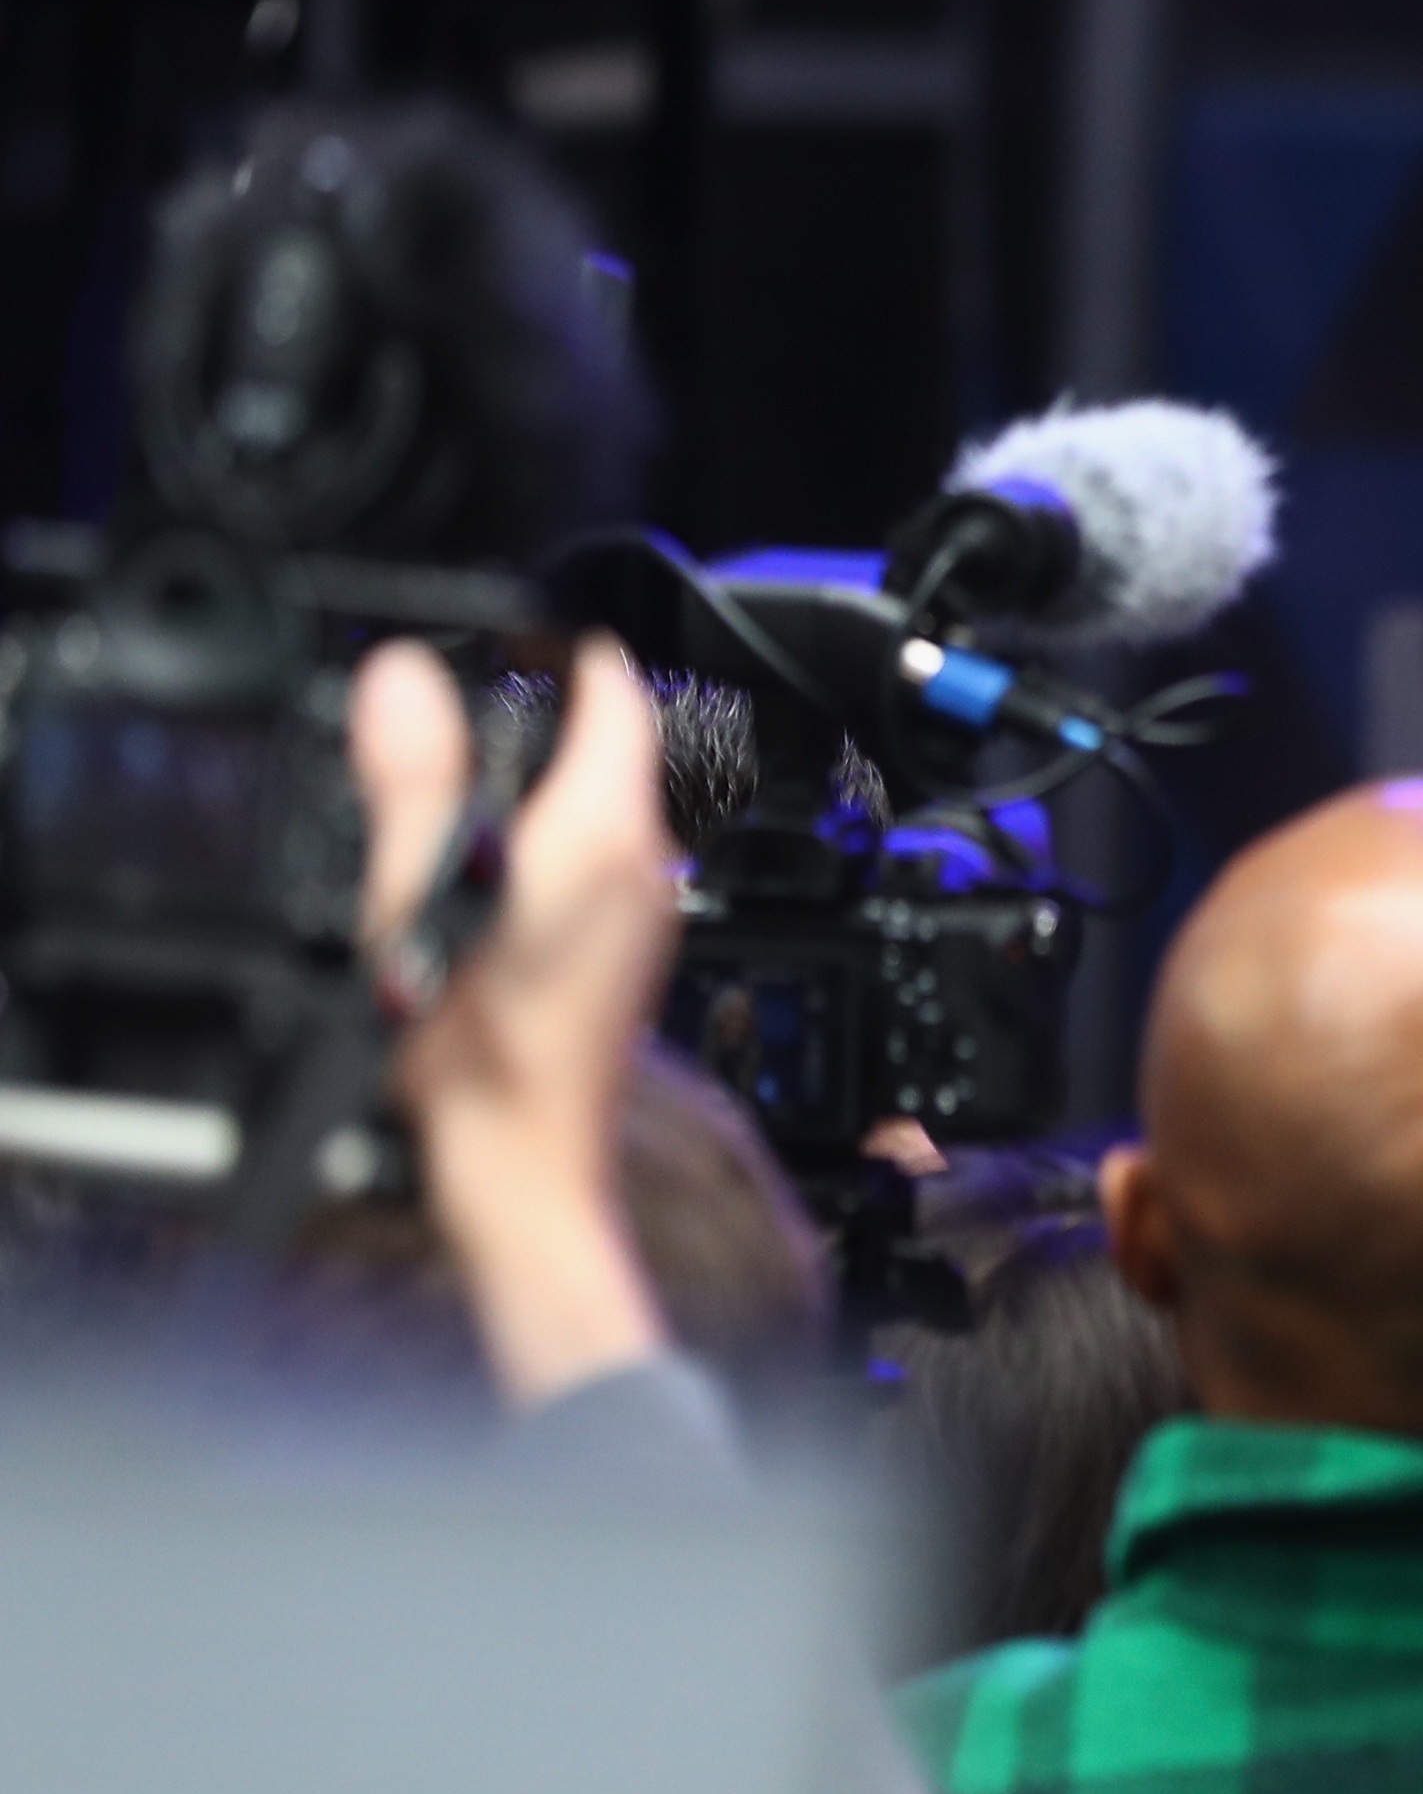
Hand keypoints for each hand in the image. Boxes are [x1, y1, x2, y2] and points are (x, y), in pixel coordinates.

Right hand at [353, 637, 675, 1407]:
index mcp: (607, 826)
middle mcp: (646, 861)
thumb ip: (414, 776)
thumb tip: (404, 676)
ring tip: (468, 781)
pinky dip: (548, 843)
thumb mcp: (420, 888)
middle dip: (546, 717)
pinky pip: (596, 863)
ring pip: (604, 807)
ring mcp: (645, 910)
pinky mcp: (626, 952)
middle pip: (613, 746)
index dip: (566, 649)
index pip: (616, 689)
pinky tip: (488, 871)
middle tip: (475, 702)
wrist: (520, 1158)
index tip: (518, 634)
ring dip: (545, 785)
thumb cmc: (474, 1041)